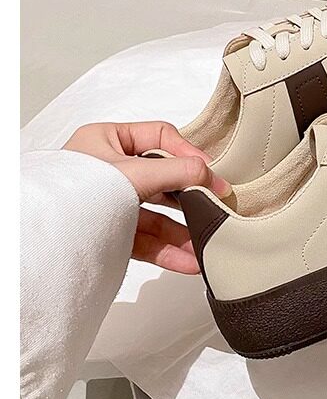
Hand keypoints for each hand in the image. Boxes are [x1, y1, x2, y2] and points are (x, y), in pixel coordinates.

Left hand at [64, 121, 230, 273]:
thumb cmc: (72, 194)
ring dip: (183, 231)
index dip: (187, 153)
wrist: (38, 242)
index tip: (209, 172)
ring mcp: (109, 204)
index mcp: (106, 141)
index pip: (160, 137)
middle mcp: (108, 171)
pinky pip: (145, 240)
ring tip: (206, 244)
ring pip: (156, 215)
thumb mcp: (132, 174)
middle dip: (190, 199)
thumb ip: (176, 171)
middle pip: (163, 180)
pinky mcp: (108, 234)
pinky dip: (168, 251)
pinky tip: (189, 261)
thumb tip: (211, 175)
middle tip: (216, 206)